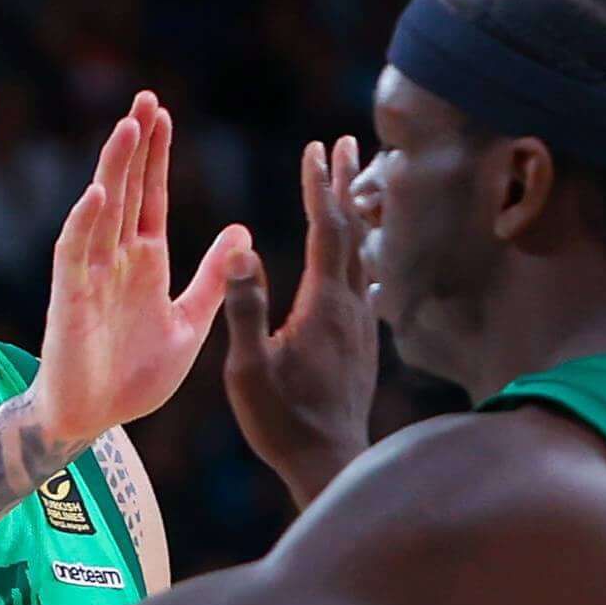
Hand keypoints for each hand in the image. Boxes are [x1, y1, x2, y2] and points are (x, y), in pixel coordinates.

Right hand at [25, 93, 255, 452]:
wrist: (95, 420)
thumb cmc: (136, 377)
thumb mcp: (189, 323)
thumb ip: (213, 279)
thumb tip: (243, 233)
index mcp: (146, 263)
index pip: (152, 197)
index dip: (156, 157)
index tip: (162, 115)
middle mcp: (116, 260)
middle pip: (127, 190)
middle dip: (135, 146)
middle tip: (146, 98)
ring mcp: (91, 275)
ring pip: (102, 210)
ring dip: (114, 170)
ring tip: (128, 128)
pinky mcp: (70, 299)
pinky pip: (75, 254)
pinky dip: (85, 224)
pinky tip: (97, 195)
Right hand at [221, 136, 384, 506]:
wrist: (329, 463)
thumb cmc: (282, 421)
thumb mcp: (249, 369)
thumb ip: (246, 308)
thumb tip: (243, 249)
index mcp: (323, 305)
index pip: (326, 230)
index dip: (319, 186)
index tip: (314, 147)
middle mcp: (351, 306)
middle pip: (352, 231)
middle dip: (345, 183)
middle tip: (345, 141)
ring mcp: (361, 324)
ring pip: (362, 254)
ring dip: (353, 213)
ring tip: (349, 184)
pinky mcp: (362, 342)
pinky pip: (361, 279)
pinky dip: (355, 249)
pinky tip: (351, 254)